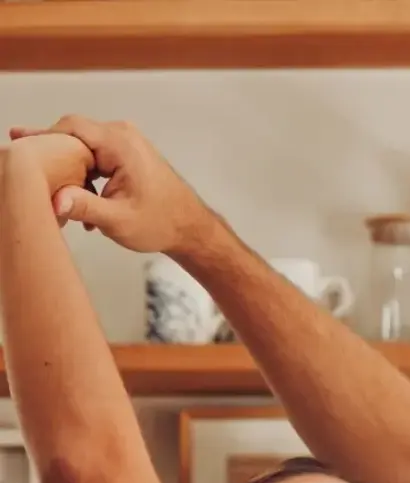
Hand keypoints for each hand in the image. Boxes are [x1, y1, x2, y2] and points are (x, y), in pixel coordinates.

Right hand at [8, 116, 214, 256]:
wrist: (189, 227)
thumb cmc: (160, 224)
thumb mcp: (119, 220)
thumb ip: (86, 207)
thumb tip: (55, 200)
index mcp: (120, 144)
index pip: (70, 128)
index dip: (43, 136)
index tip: (20, 144)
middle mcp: (122, 135)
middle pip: (73, 134)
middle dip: (53, 154)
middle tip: (30, 169)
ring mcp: (126, 141)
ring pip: (83, 146)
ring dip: (71, 169)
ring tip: (59, 193)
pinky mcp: (126, 152)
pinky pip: (94, 154)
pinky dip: (84, 173)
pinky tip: (80, 198)